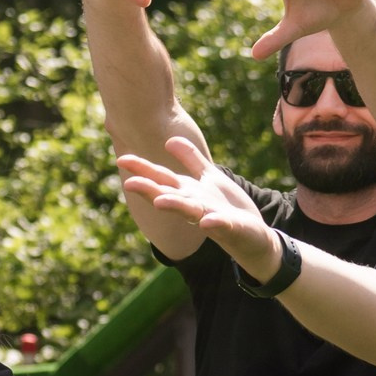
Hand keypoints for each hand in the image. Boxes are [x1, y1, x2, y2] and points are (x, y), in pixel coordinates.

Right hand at [117, 139, 285, 278]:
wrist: (255, 235)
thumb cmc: (228, 207)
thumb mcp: (210, 177)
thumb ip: (191, 160)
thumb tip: (170, 140)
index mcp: (188, 192)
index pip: (162, 179)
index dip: (142, 169)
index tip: (121, 160)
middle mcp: (194, 205)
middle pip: (169, 195)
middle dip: (149, 190)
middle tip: (128, 184)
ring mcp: (211, 217)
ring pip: (189, 210)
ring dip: (174, 206)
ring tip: (159, 201)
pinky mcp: (231, 228)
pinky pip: (222, 225)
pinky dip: (213, 223)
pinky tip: (206, 221)